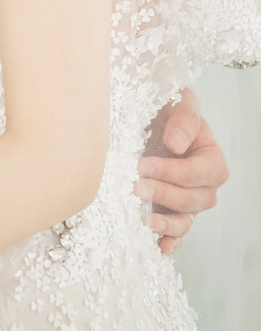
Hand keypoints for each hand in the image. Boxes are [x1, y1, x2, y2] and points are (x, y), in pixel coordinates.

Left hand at [136, 88, 228, 254]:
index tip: (143, 165)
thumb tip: (176, 144)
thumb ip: (184, 119)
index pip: (197, 173)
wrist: (152, 118)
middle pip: (190, 199)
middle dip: (163, 193)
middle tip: (135, 187)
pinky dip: (170, 241)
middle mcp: (205, 187)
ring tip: (147, 221)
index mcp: (212, 161)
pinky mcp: (171, 212)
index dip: (171, 172)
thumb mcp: (181, 102)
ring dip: (167, 223)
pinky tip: (160, 247)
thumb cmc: (170, 107)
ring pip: (184, 220)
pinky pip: (176, 233)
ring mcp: (188, 203)